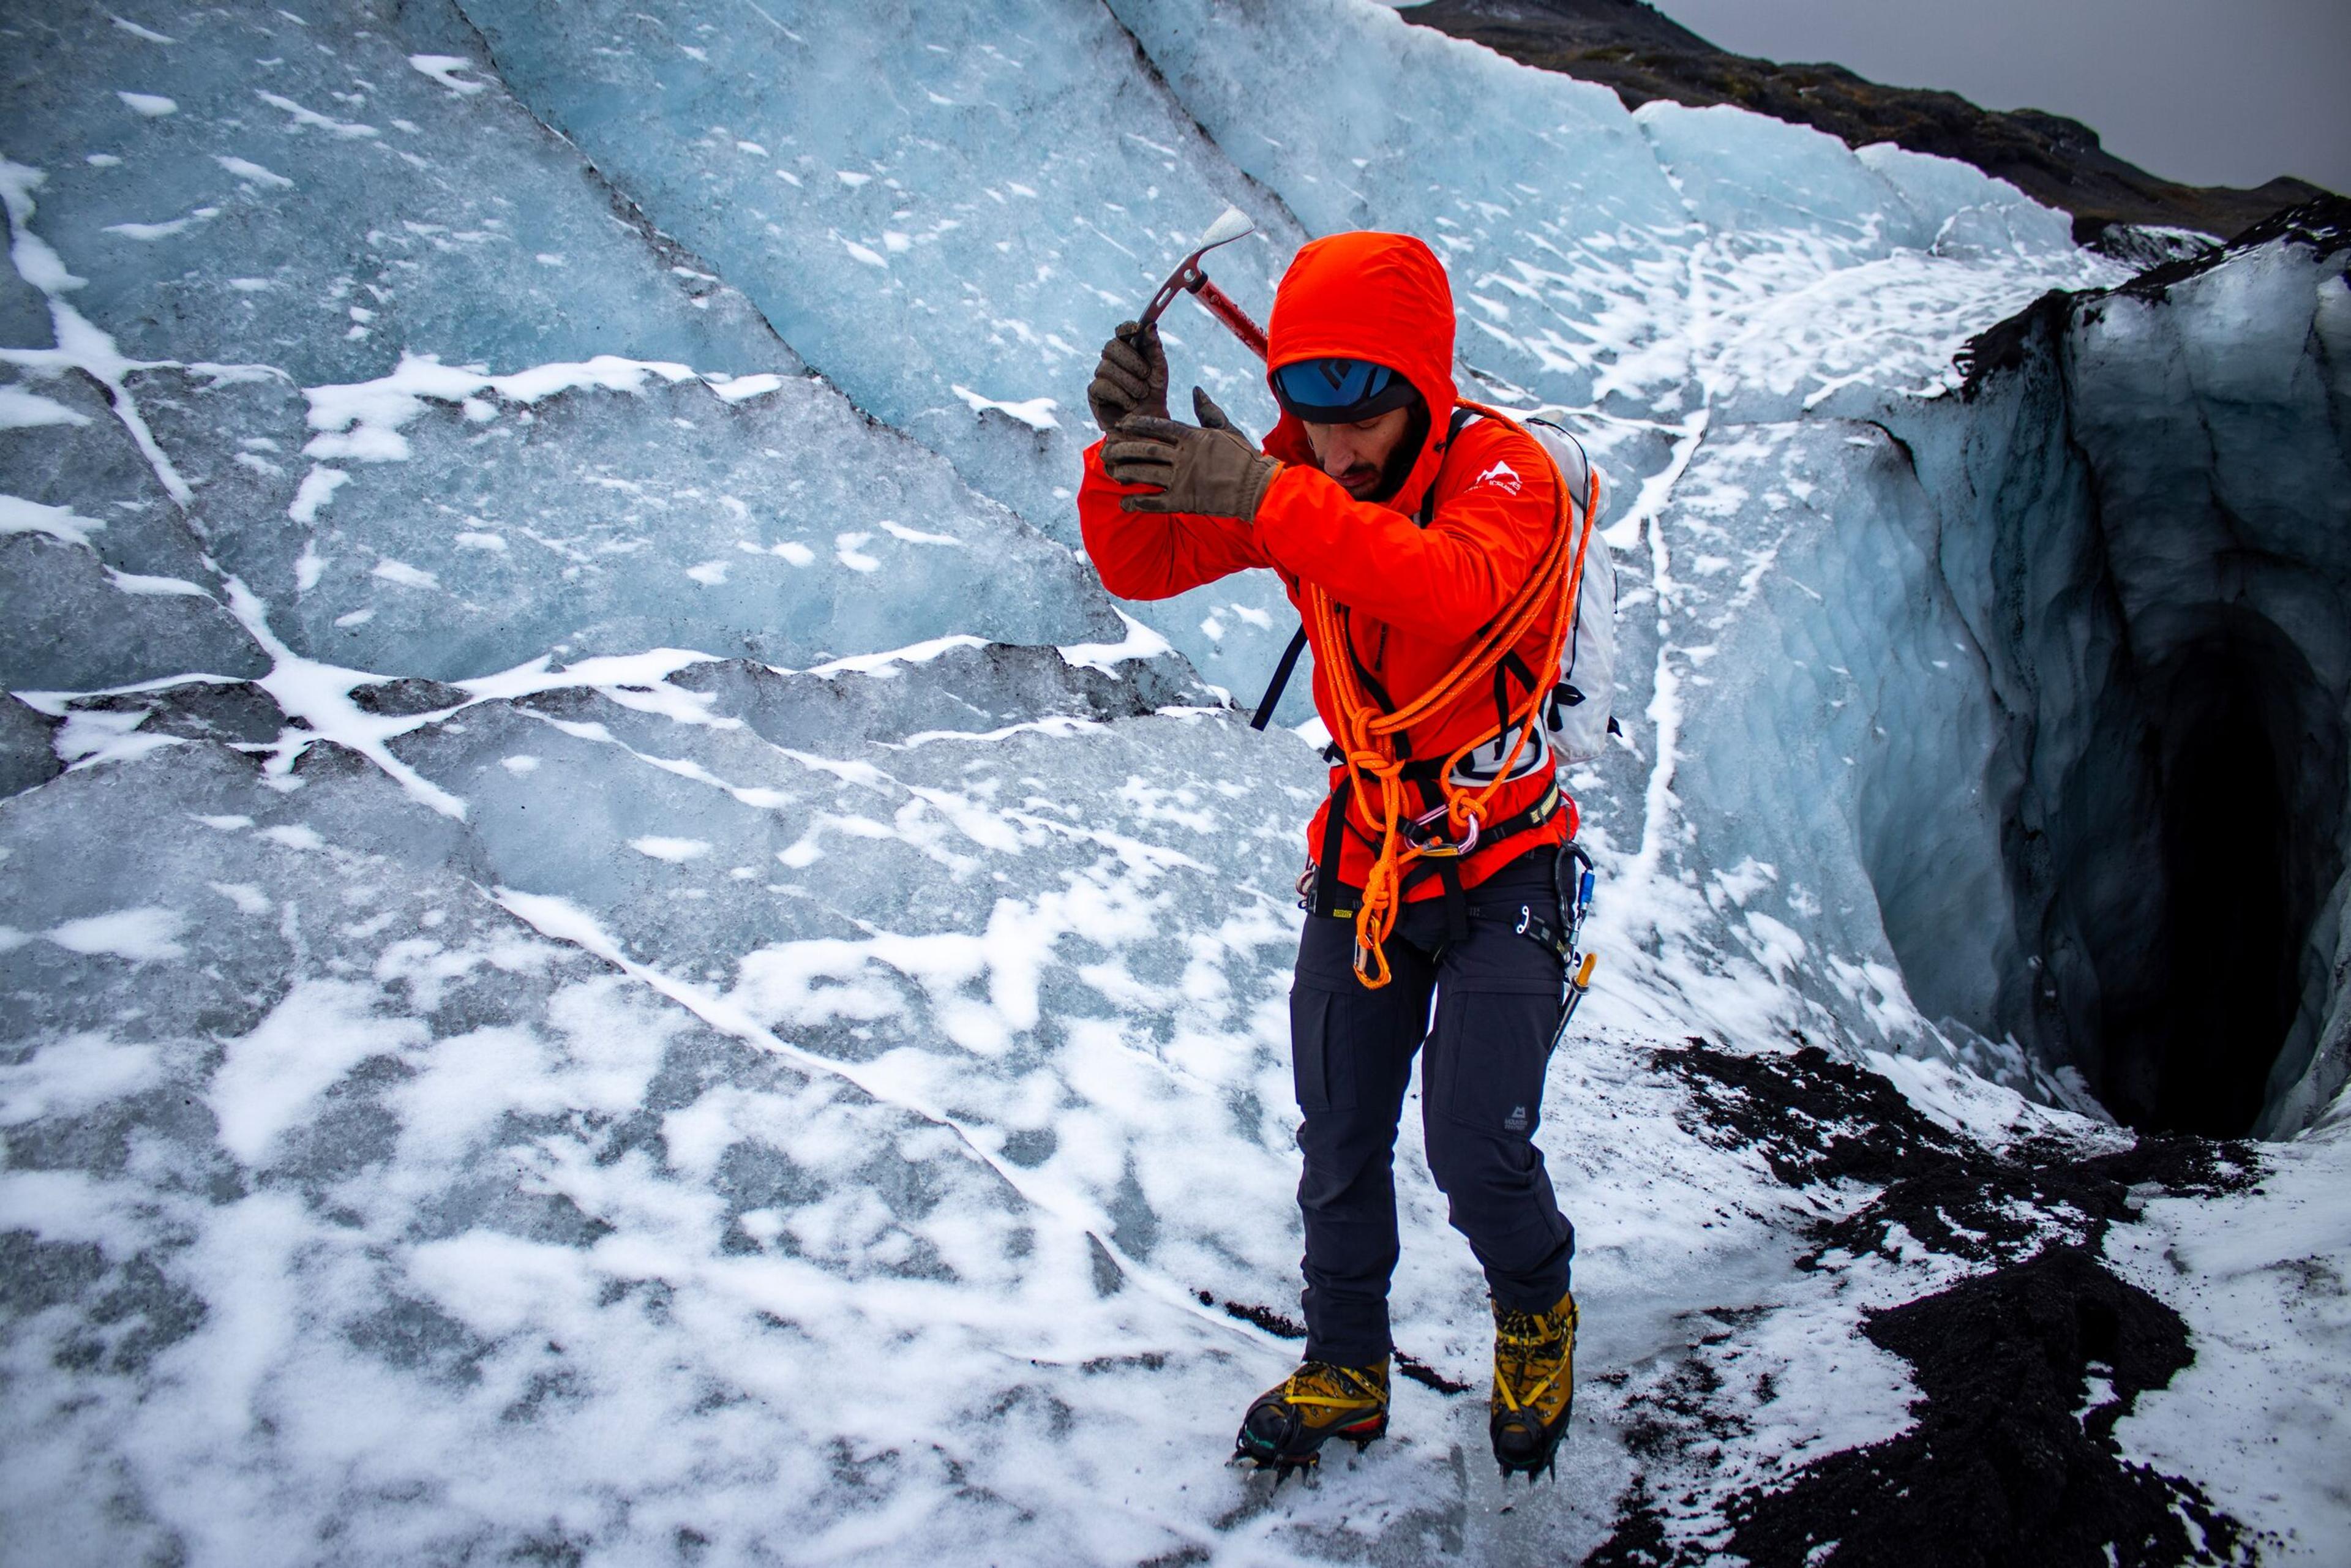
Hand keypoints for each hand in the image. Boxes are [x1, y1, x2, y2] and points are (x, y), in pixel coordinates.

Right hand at [1087, 320, 1167, 432]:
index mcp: (1127, 352)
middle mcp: (1111, 361)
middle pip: (1111, 346)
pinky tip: (1129, 404)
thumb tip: (1150, 326)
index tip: (1138, 328)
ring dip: (1129, 382)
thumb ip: (1155, 349)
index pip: (1121, 332)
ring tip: (1141, 395)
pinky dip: (1120, 395)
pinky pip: (1101, 386)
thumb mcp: (1159, 372)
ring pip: (1106, 367)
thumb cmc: (1154, 397)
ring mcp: (1100, 377)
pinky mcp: (1094, 394)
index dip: (1127, 328)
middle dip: (1131, 360)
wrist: (1148, 428)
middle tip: (1146, 375)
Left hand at [1104, 387, 1281, 520]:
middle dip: (1123, 449)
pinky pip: (1155, 502)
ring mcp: (1183, 480)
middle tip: (1106, 449)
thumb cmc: (1246, 458)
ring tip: (1112, 472)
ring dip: (1126, 472)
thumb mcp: (1227, 429)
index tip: (1121, 424)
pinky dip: (1138, 502)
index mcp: (1194, 437)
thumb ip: (1208, 411)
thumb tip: (1195, 390)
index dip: (1137, 425)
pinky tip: (1124, 502)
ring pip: (1146, 473)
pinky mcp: (1185, 501)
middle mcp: (1185, 456)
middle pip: (1146, 449)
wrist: (1258, 488)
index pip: (1159, 427)